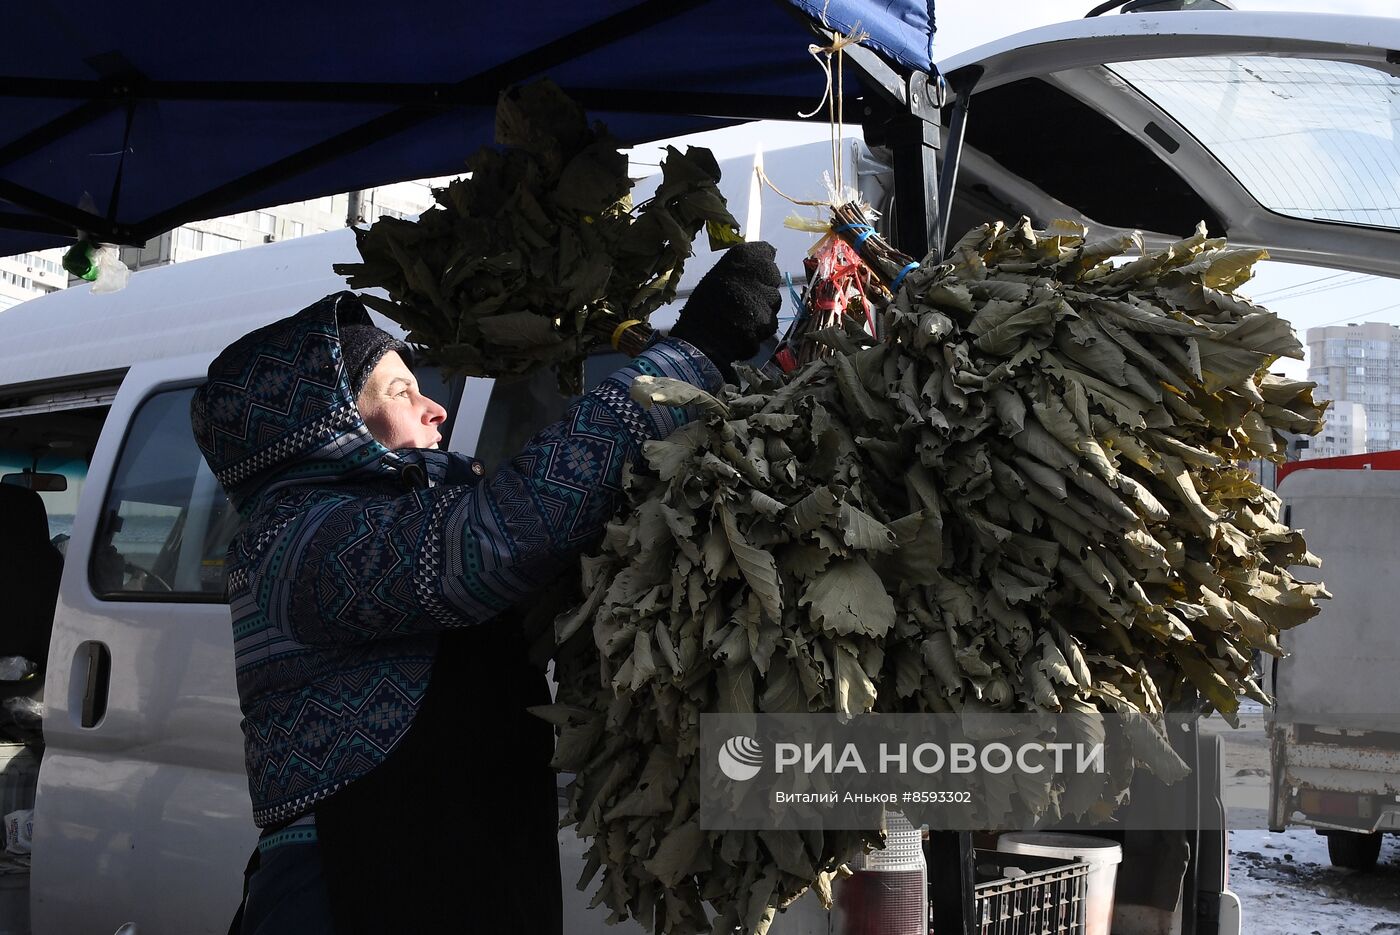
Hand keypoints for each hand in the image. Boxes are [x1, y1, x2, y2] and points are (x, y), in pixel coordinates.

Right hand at [669, 241, 782, 380]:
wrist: (697, 341)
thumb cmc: (704, 307)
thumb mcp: (718, 277)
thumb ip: (741, 268)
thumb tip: (766, 256)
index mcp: (740, 257)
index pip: (766, 251)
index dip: (760, 265)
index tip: (753, 274)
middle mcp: (755, 273)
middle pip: (774, 277)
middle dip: (764, 288)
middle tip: (745, 300)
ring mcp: (762, 299)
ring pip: (774, 303)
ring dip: (763, 310)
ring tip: (742, 318)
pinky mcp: (766, 323)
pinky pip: (770, 324)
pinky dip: (760, 329)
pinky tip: (744, 331)